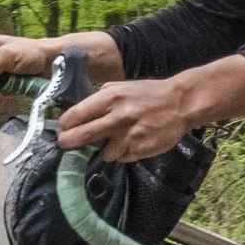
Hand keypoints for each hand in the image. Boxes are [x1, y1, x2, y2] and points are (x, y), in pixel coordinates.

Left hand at [57, 77, 195, 162]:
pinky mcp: (140, 149)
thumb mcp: (121, 87)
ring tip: (116, 139)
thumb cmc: (148, 94)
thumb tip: (78, 113)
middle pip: (83, 135)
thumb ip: (100, 99)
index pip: (77, 114)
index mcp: (110, 98)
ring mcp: (129, 135)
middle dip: (68, 141)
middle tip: (64, 143)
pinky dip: (123, 153)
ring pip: (104, 153)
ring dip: (106, 149)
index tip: (64, 127)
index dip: (66, 123)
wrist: (180, 103)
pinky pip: (122, 157)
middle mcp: (118, 116)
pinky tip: (132, 141)